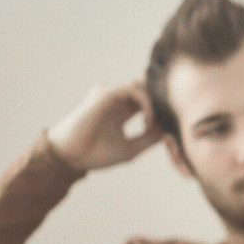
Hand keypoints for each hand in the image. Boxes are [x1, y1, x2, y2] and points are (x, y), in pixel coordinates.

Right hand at [47, 79, 164, 170]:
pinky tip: (149, 120)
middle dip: (162, 102)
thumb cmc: (95, 154)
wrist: (70, 157)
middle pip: (147, 89)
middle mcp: (116, 100)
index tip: (173, 126)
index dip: (163, 111)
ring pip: (142, 86)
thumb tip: (168, 131)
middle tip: (171, 119)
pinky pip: (133, 89)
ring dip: (156, 102)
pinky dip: (146, 103)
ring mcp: (110, 96)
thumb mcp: (130, 148)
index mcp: (122, 111)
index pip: (148, 102)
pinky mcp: (105, 94)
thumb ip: (149, 138)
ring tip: (158, 123)